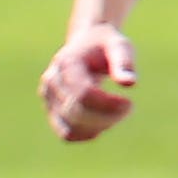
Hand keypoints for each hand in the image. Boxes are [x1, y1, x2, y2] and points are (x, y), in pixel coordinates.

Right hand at [39, 26, 138, 141]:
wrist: (87, 43)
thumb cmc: (106, 45)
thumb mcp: (119, 46)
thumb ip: (124, 63)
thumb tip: (130, 83)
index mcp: (66, 63)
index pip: (83, 94)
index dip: (108, 105)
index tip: (129, 103)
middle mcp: (51, 81)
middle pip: (76, 113)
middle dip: (106, 117)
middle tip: (127, 108)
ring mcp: (48, 98)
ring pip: (71, 128)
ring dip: (98, 127)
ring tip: (115, 113)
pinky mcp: (51, 110)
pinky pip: (67, 133)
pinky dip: (88, 133)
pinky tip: (103, 121)